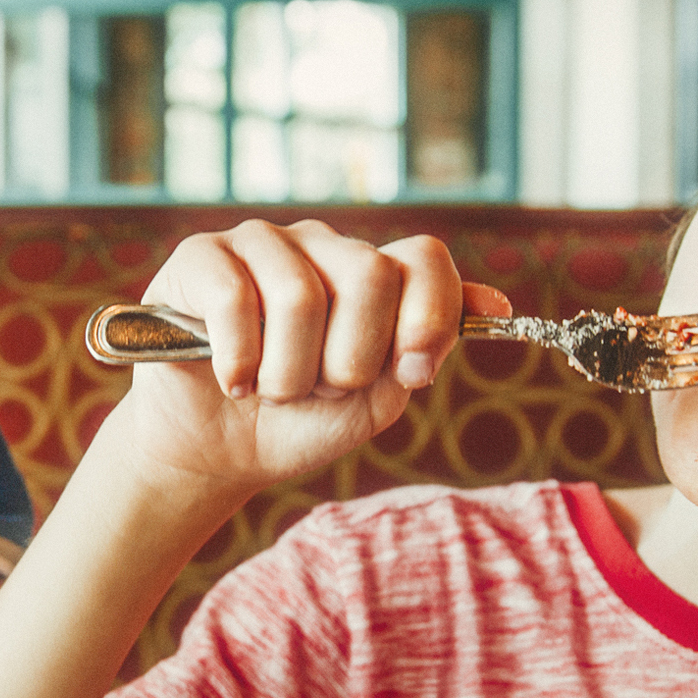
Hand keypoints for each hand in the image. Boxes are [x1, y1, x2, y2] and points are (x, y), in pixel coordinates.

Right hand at [92, 220, 477, 514]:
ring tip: (270, 389)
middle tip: (321, 389)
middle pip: (369, 275)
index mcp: (370, 274)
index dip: (428, 315)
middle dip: (348, 360)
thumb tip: (497, 306)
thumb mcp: (376, 397)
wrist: (217, 453)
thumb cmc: (299, 421)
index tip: (410, 372)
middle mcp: (320, 246)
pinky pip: (234, 299)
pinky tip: (231, 380)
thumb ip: (424, 349)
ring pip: (299, 295)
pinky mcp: (200, 257)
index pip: (423, 258)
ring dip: (287, 373)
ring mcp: (260, 243)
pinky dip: (237, 361)